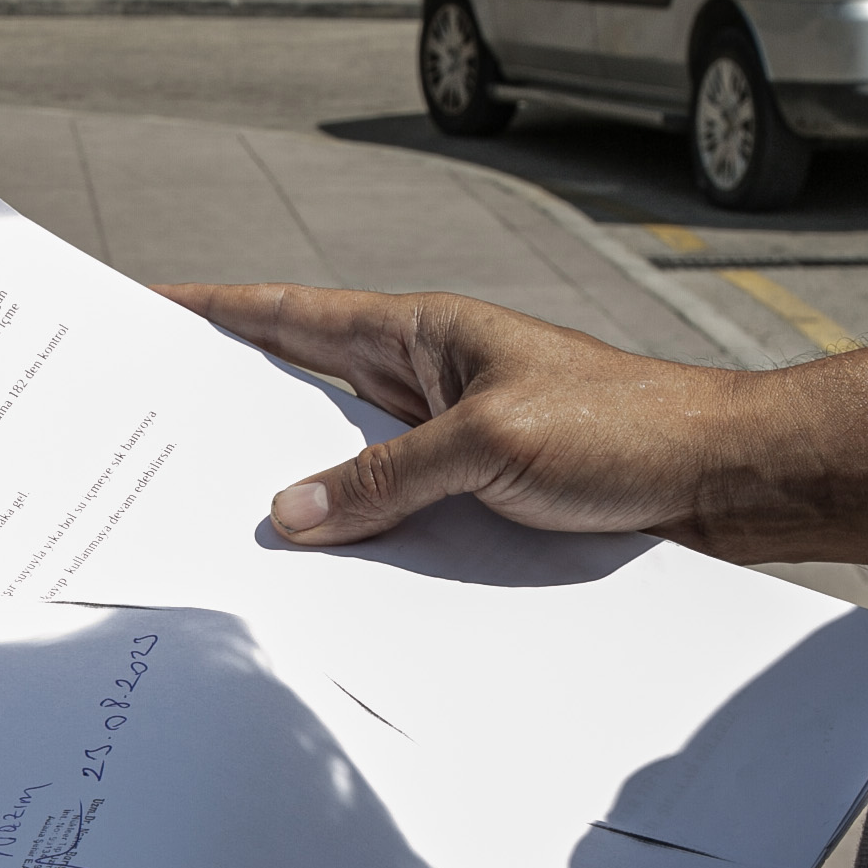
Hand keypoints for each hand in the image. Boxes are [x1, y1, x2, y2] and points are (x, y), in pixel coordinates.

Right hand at [158, 283, 755, 549]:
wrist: (717, 479)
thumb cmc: (622, 432)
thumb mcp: (489, 448)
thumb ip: (385, 481)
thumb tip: (289, 514)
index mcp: (425, 334)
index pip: (297, 314)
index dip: (220, 310)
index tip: (151, 306)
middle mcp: (429, 379)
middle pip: (305, 384)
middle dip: (230, 395)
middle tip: (149, 420)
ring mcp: (450, 436)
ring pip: (342, 454)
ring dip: (288, 475)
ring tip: (208, 503)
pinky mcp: (475, 491)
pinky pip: (388, 505)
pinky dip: (347, 525)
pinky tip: (311, 561)